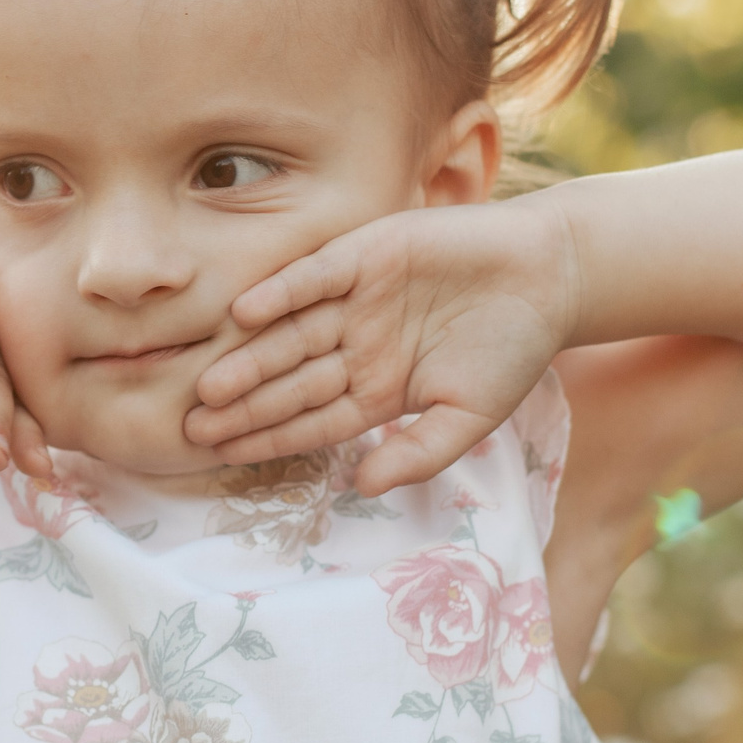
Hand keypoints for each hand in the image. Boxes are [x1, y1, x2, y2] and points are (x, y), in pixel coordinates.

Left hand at [184, 199, 577, 492]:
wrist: (549, 275)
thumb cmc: (513, 350)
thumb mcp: (469, 416)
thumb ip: (418, 454)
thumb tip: (363, 488)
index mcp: (376, 390)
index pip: (309, 421)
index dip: (267, 439)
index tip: (222, 458)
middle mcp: (356, 346)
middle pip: (289, 381)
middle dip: (244, 406)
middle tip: (193, 427)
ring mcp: (358, 300)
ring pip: (291, 334)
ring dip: (251, 357)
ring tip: (209, 384)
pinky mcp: (366, 254)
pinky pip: (314, 276)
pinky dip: (280, 292)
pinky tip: (244, 313)